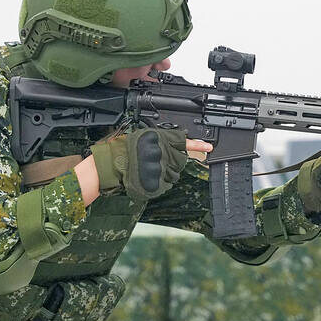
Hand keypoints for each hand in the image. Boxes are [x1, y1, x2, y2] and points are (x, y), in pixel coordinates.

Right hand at [90, 128, 212, 200]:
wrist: (110, 163)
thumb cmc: (122, 148)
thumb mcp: (144, 137)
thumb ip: (161, 140)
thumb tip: (177, 144)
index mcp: (160, 139)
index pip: (183, 142)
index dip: (197, 145)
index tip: (209, 148)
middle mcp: (162, 153)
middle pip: (179, 161)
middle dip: (172, 162)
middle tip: (158, 160)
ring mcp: (160, 168)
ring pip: (172, 173)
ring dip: (164, 172)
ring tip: (147, 167)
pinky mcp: (156, 181)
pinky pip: (164, 184)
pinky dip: (159, 183)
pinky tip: (147, 176)